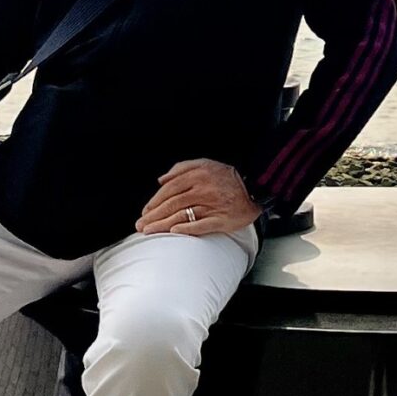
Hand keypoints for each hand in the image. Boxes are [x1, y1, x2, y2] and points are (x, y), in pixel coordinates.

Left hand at [136, 158, 260, 237]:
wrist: (256, 187)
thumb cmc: (228, 177)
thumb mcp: (205, 163)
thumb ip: (182, 168)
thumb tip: (161, 179)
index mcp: (198, 175)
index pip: (170, 189)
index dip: (155, 200)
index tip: (145, 211)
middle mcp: (204, 190)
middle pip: (172, 203)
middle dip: (153, 216)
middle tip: (140, 225)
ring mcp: (213, 206)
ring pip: (183, 215)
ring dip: (163, 224)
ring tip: (149, 231)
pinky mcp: (222, 220)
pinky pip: (201, 225)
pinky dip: (187, 228)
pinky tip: (174, 231)